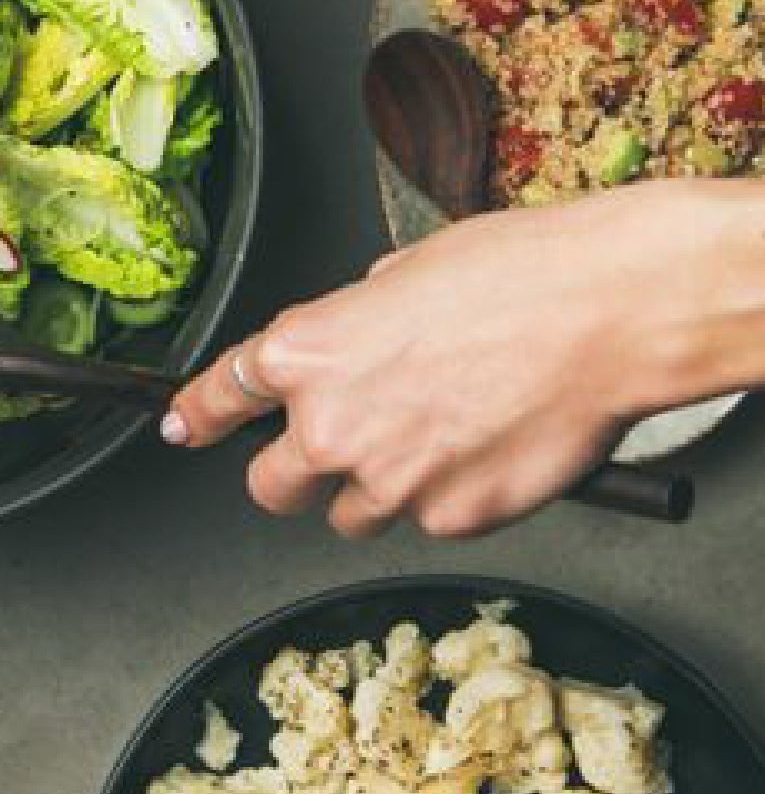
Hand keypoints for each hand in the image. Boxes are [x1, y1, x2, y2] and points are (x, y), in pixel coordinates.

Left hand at [163, 194, 699, 537]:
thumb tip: (361, 337)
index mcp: (306, 352)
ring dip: (380, 490)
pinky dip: (453, 498)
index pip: (221, 396)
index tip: (183, 428)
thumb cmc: (523, 274)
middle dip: (294, 475)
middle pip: (271, 487)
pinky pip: (432, 521)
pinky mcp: (451, 517)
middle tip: (337, 453)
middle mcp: (331, 425)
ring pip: (353, 516)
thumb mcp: (406, 272)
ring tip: (443, 439)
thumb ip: (360, 319)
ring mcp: (389, 480)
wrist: (609, 311)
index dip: (198, 417)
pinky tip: (492, 450)